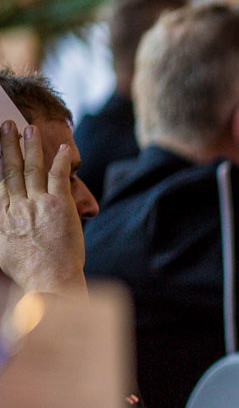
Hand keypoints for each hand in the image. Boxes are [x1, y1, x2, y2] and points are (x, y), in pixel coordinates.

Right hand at [0, 120, 85, 294]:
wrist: (48, 281)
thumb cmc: (28, 272)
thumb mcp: (1, 249)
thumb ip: (0, 229)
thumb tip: (2, 218)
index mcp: (2, 216)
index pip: (0, 183)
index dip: (0, 163)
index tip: (1, 148)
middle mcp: (17, 206)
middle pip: (10, 169)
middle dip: (8, 145)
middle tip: (8, 125)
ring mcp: (38, 204)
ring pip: (32, 169)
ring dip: (31, 147)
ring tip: (30, 129)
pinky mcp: (60, 206)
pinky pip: (58, 177)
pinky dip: (60, 161)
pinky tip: (63, 149)